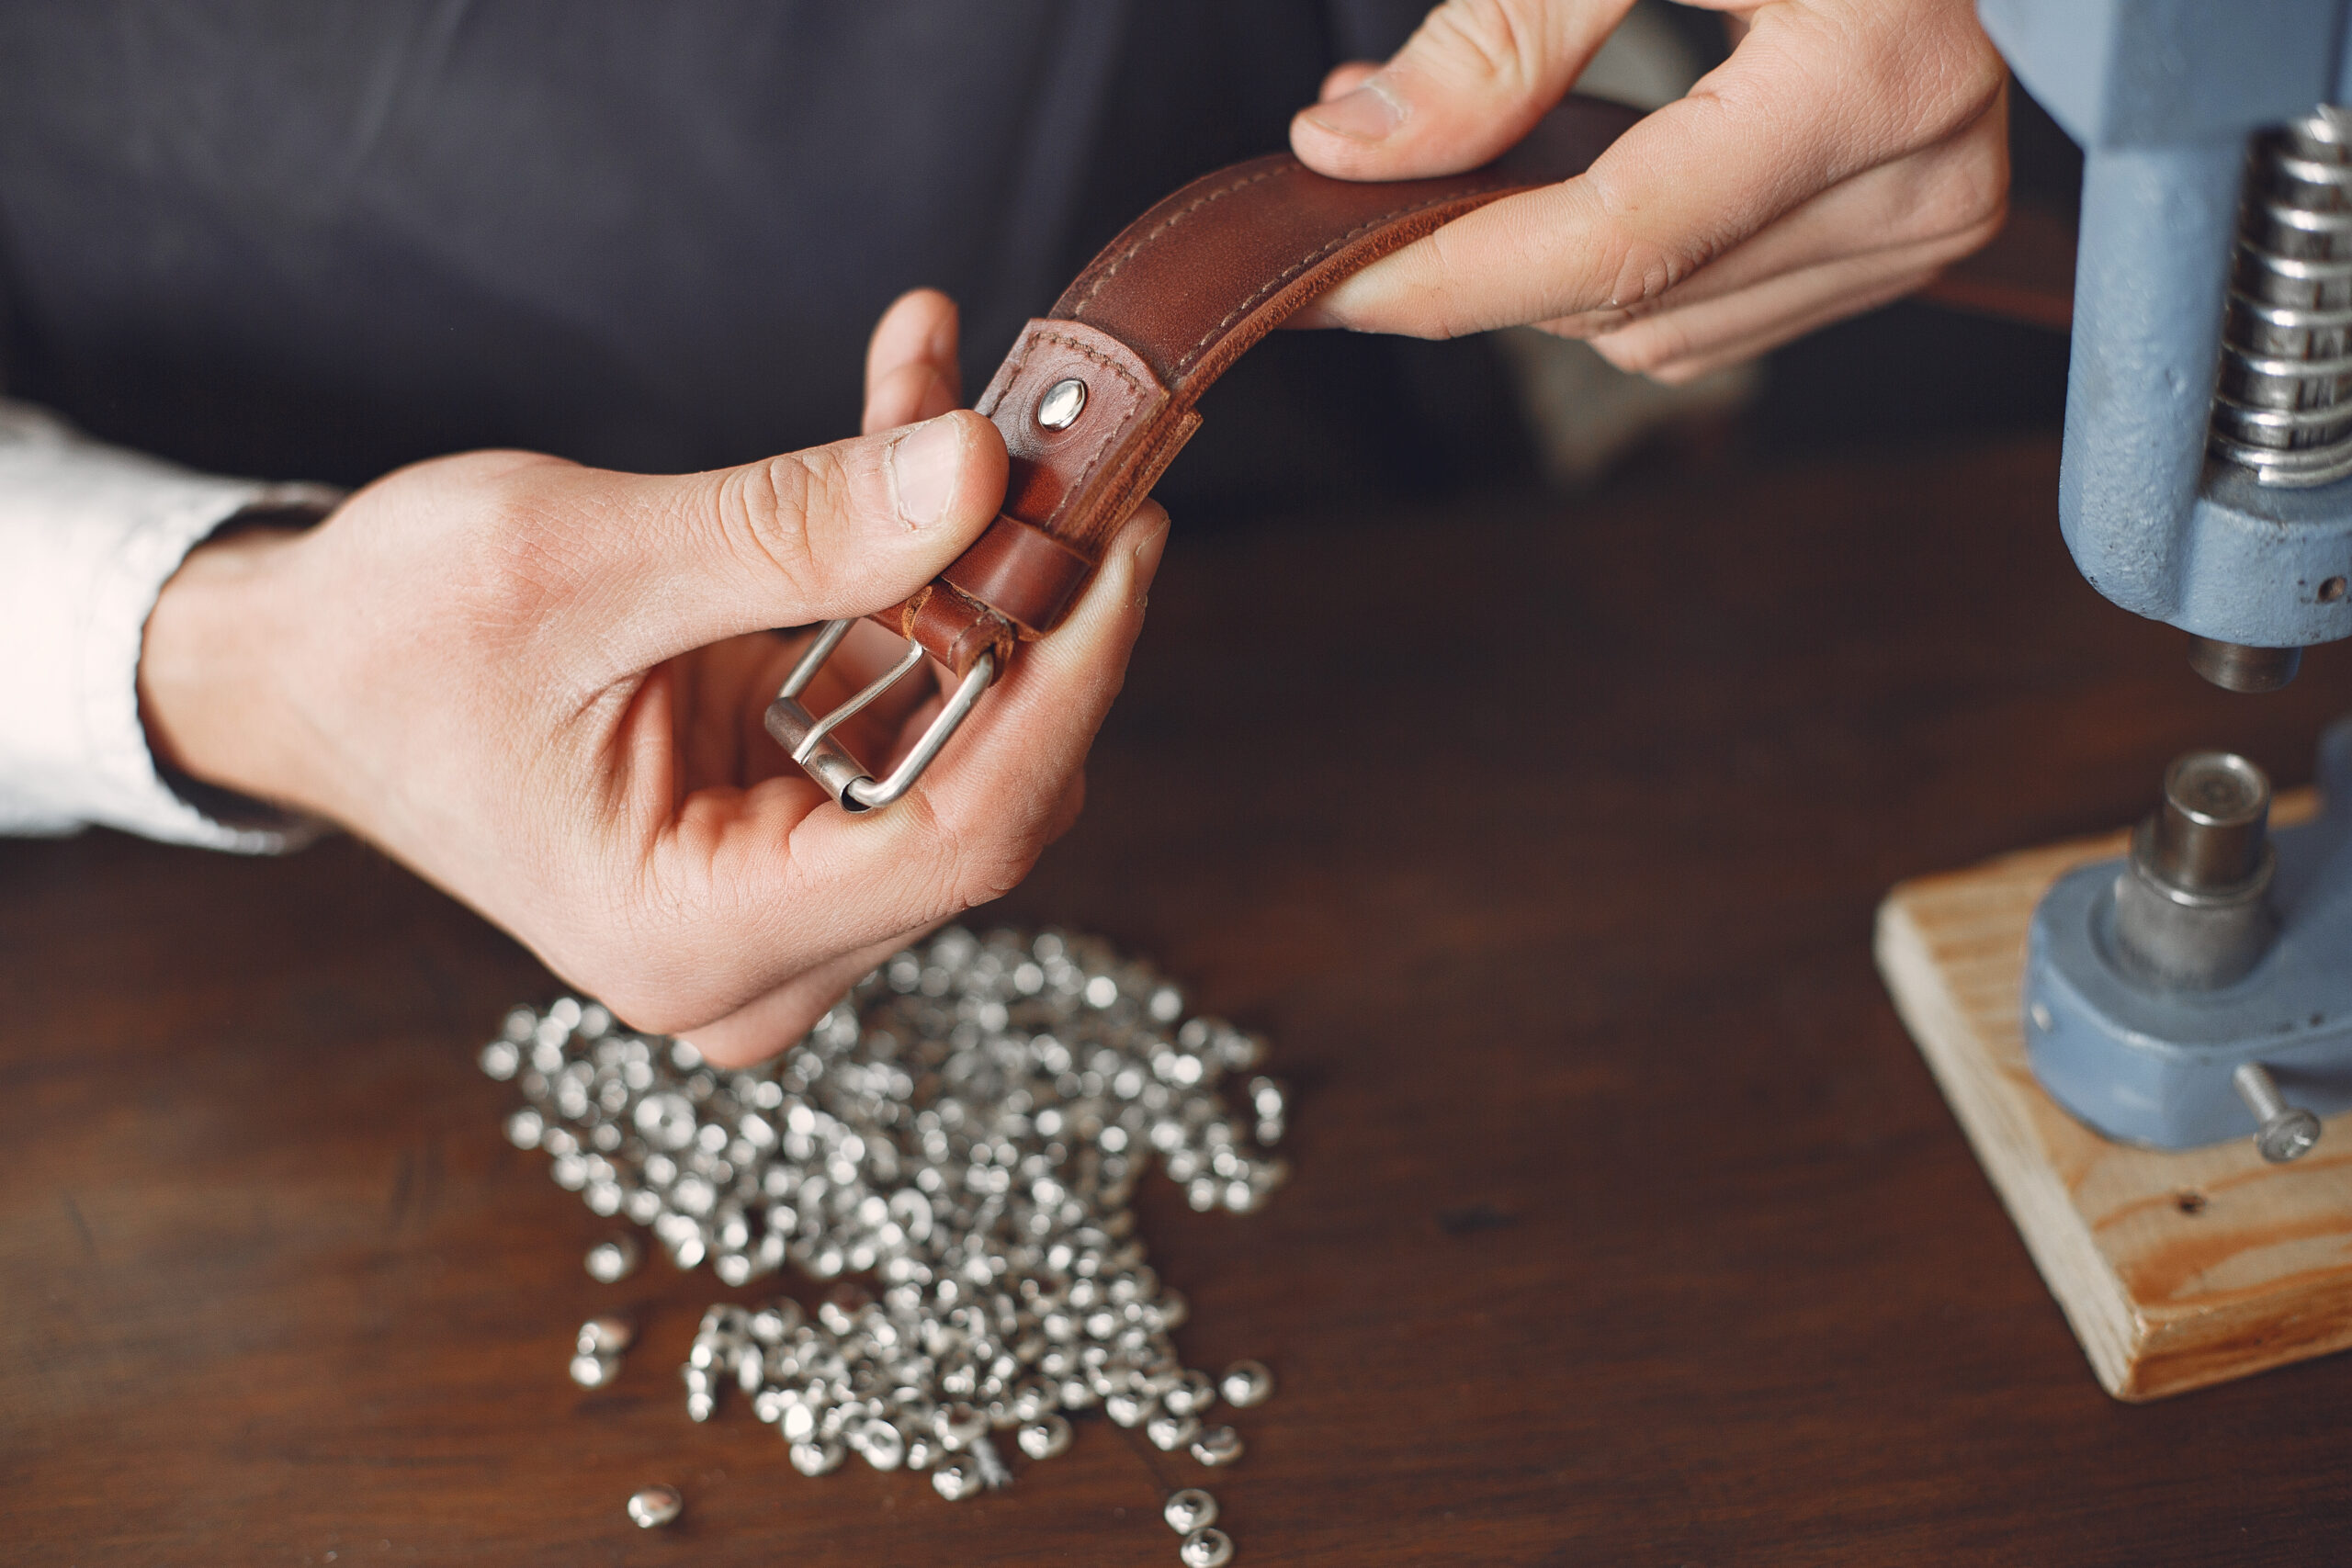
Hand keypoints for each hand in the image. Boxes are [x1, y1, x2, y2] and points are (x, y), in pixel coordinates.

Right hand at [140, 289, 1168, 1064]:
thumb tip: (979, 474)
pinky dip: (913, 575)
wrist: (298, 670)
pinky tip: (911, 431)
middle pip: (988, 793)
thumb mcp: (577, 566)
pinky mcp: (783, 821)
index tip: (1128, 541)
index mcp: (695, 937)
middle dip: (1035, 610)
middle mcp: (756, 945)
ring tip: (971, 401)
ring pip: (960, 737)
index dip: (1069, 683)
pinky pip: (900, 701)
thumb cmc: (386, 645)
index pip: (965, 838)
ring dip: (976, 567)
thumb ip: (787, 531)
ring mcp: (777, 890)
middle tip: (1078, 449)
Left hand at [1288, 0, 2007, 381]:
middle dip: (1480, 260)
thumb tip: (1358, 147)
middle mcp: (1923, 177)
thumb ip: (1507, 31)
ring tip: (1480, 163)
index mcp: (1871, 75)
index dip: (1453, 276)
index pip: (1621, 241)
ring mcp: (1932, 218)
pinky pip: (1727, 318)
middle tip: (1372, 174)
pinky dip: (1631, 276)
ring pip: (1671, 334)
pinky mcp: (1919, 233)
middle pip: (1632, 302)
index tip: (1326, 282)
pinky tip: (1589, 187)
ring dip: (1547, 274)